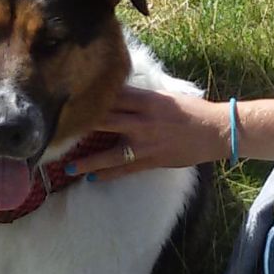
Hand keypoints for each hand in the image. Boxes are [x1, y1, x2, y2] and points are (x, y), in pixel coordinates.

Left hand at [66, 86, 226, 178]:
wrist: (216, 131)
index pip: (111, 96)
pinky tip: (92, 178)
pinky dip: (107, 174)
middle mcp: (142, 120)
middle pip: (104, 121)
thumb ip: (138, 98)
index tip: (66, 102)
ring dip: (87, 160)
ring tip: (67, 166)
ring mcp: (146, 142)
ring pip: (109, 152)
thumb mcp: (163, 97)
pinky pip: (125, 169)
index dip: (88, 99)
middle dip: (80, 127)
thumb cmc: (190, 111)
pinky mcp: (152, 159)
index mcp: (146, 100)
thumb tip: (113, 95)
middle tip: (57, 133)